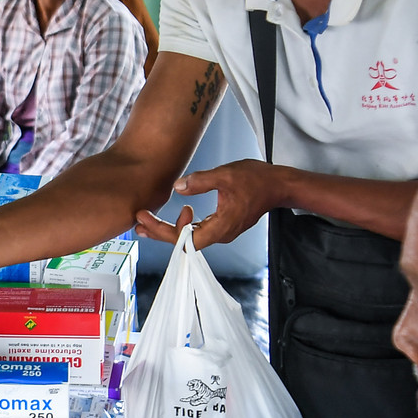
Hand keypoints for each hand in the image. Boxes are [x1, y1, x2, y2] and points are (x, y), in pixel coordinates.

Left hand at [133, 159, 288, 249]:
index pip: (184, 240)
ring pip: (190, 237)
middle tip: (138, 220)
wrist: (279, 185)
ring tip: (147, 220)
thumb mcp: (226, 174)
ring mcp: (222, 231)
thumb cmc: (257, 179)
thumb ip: (200, 181)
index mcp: (220, 227)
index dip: (162, 231)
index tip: (144, 216)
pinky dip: (184, 225)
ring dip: (169, 229)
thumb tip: (177, 187)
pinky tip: (177, 214)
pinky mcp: (223, 225)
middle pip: (183, 243)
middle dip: (159, 232)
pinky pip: (199, 231)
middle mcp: (220, 235)